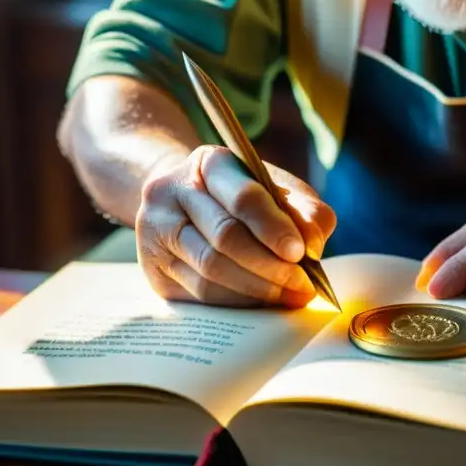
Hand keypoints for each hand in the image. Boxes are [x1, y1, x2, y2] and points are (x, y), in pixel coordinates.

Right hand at [135, 146, 335, 306]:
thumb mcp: (277, 190)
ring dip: (256, 289)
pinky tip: (261, 302)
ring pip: (210, 270)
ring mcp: (155, 230)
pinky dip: (237, 301)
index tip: (301, 254)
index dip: (273, 228)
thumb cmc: (240, 196)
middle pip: (225, 237)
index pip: (243, 197)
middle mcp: (171, 191)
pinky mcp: (152, 267)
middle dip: (270, 267)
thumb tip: (313, 249)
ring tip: (290, 298)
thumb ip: (304, 211)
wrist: (184, 203)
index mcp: (209, 162)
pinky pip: (199, 293)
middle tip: (302, 286)